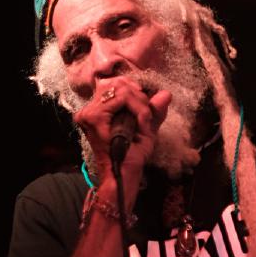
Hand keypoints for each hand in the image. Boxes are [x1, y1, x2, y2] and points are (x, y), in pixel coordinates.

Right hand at [74, 75, 170, 205]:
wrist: (124, 174)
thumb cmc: (133, 155)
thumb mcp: (146, 129)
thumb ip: (154, 110)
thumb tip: (166, 93)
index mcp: (98, 110)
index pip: (115, 84)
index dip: (134, 90)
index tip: (146, 108)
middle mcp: (89, 109)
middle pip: (116, 82)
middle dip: (138, 95)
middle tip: (146, 115)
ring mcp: (89, 113)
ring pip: (120, 88)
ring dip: (140, 102)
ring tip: (144, 120)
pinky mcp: (94, 117)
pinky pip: (122, 98)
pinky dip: (138, 108)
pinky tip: (142, 122)